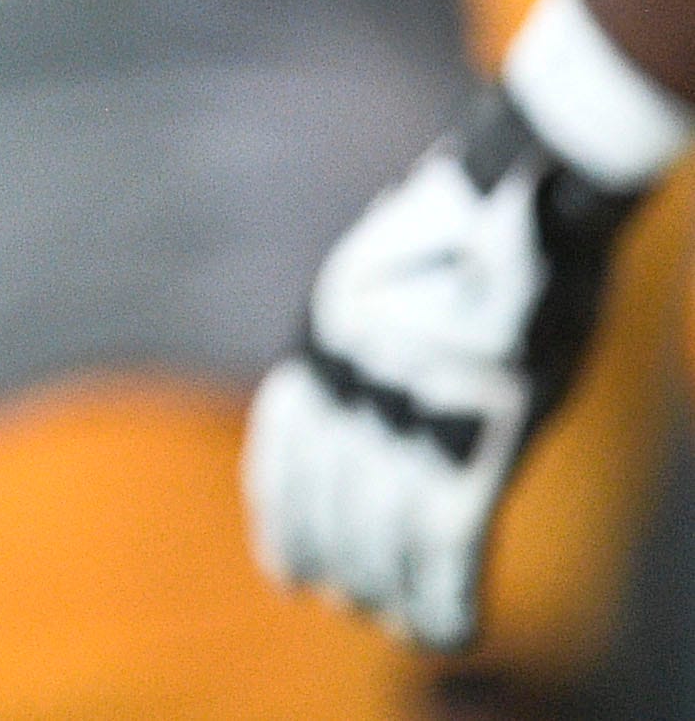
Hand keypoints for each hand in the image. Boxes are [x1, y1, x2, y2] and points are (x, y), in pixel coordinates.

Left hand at [245, 85, 638, 648]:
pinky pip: (451, 534)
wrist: (528, 182)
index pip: (284, 442)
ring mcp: (416, 398)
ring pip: (384, 525)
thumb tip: (357, 386)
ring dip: (388, 587)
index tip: (283, 565)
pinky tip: (450, 629)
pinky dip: (446, 591)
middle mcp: (352, 369)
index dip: (284, 512)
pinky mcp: (485, 425)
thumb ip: (369, 336)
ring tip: (395, 628)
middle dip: (332, 556)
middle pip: (329, 492)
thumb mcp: (386, 269)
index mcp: (324, 330)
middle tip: (340, 603)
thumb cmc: (476, 222)